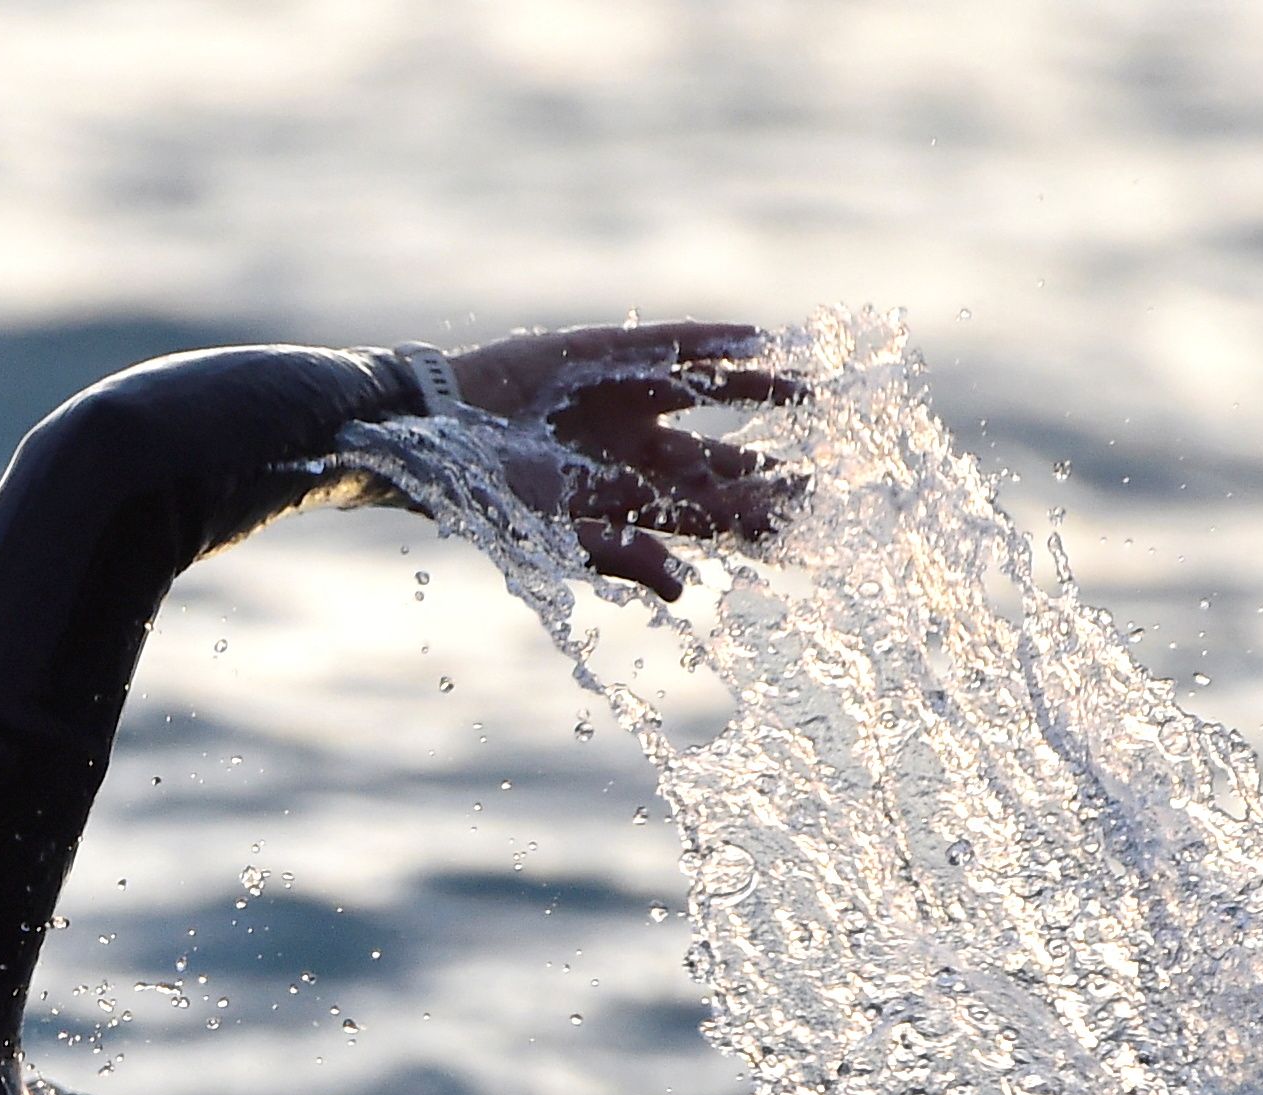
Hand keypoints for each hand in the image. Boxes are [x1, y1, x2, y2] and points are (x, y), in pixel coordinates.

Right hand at [445, 320, 800, 599]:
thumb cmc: (490, 497)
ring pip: (714, 393)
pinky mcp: (610, 352)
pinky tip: (759, 337)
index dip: (761, 518)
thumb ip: (622, 556)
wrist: (436, 430)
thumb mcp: (556, 536)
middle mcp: (641, 452)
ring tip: (813, 390)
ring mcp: (630, 399)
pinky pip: (676, 343)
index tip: (811, 522)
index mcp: (632, 503)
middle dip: (771, 467)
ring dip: (762, 390)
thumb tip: (686, 590)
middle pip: (723, 460)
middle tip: (826, 470)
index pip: (713, 515)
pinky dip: (716, 341)